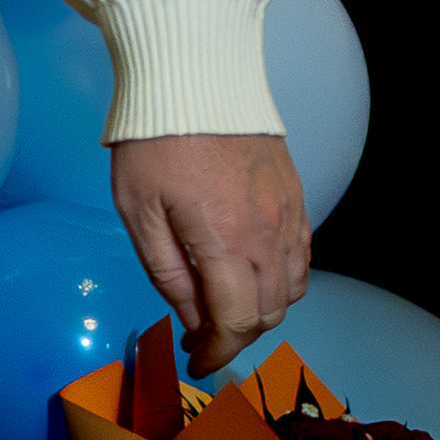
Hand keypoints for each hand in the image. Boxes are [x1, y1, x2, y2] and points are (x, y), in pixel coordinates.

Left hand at [110, 131, 311, 378]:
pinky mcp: (297, 197)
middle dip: (237, 335)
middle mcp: (269, 235)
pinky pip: (301, 257)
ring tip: (225, 307)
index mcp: (227, 243)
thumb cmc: (154, 141)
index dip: (218, 351)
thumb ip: (167, 271)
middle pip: (269, 313)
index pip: (237, 322)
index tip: (197, 361)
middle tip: (203, 335)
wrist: (196, 78)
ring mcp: (290, 216)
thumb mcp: (138, 209)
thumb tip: (190, 316)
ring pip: (292, 289)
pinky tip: (252, 273)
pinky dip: (282, 280)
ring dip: (262, 310)